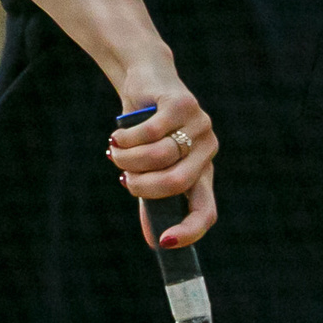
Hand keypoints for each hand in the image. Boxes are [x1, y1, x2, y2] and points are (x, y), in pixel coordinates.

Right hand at [107, 77, 217, 247]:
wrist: (145, 80)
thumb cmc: (146, 132)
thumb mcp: (149, 168)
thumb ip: (153, 199)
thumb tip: (156, 242)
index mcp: (203, 173)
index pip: (206, 211)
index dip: (190, 231)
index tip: (164, 242)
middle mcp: (207, 150)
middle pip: (176, 182)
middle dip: (142, 186)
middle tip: (124, 178)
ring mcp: (199, 125)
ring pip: (160, 155)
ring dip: (129, 159)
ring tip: (116, 152)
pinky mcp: (182, 103)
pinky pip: (151, 131)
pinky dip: (127, 139)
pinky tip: (118, 137)